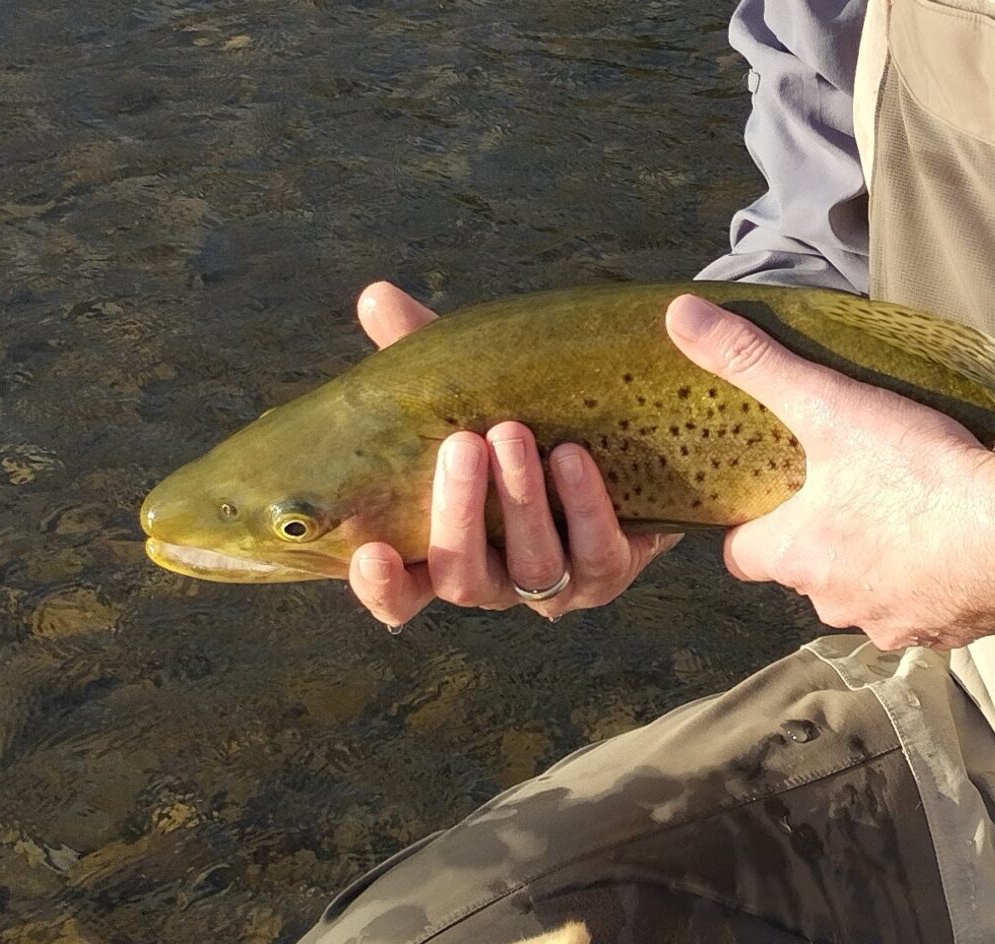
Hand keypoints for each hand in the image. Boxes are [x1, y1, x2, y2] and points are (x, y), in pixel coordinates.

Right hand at [347, 281, 679, 625]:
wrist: (624, 438)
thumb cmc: (523, 419)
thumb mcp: (468, 388)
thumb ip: (421, 353)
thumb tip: (377, 297)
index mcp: (443, 553)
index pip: (400, 595)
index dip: (381, 587)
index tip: (370, 552)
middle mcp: (494, 581)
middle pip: (462, 578)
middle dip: (458, 513)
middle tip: (463, 444)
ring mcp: (554, 586)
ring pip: (532, 568)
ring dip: (521, 501)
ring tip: (515, 434)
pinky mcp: (609, 572)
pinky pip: (596, 553)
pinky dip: (583, 505)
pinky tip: (573, 456)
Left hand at [666, 295, 994, 649]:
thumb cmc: (919, 477)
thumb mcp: (829, 405)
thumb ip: (755, 362)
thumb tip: (681, 318)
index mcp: (797, 555)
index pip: (742, 555)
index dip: (751, 526)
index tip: (770, 498)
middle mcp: (835, 603)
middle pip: (809, 576)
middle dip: (824, 543)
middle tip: (851, 493)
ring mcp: (894, 624)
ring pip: (869, 598)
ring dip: (880, 567)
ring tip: (909, 519)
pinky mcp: (949, 632)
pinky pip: (928, 613)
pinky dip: (935, 585)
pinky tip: (957, 547)